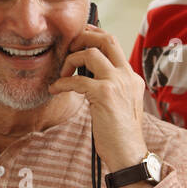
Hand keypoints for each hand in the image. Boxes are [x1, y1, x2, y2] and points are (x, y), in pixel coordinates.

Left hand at [50, 25, 147, 171]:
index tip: (79, 34)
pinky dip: (62, 82)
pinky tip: (55, 89)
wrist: (128, 153)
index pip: (114, 43)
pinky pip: (77, 79)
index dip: (94, 34)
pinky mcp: (106, 94)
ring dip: (70, 60)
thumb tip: (83, 74)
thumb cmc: (119, 134)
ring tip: (61, 75)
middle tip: (67, 48)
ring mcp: (118, 83)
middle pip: (106, 39)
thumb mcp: (118, 104)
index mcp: (131, 77)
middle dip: (83, 37)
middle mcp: (127, 76)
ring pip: (90, 54)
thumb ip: (108, 86)